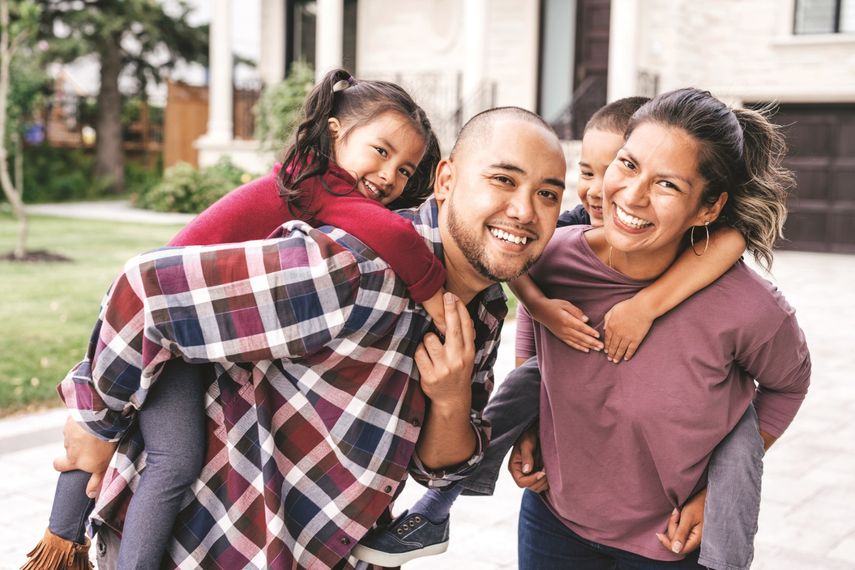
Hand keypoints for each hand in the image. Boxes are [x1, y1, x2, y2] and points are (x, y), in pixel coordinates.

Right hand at [54, 416, 117, 497]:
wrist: (100, 421)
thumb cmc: (105, 444)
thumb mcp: (103, 465)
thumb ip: (96, 480)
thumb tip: (90, 495)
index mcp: (75, 460)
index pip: (58, 465)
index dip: (63, 464)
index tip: (71, 462)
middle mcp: (70, 449)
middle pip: (64, 450)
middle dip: (69, 451)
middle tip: (84, 447)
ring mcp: (69, 434)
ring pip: (72, 436)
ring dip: (81, 435)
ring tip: (96, 432)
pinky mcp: (72, 420)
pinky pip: (76, 423)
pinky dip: (82, 423)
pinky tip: (93, 421)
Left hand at [415, 292, 474, 410]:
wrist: (452, 399)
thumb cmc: (457, 370)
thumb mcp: (465, 356)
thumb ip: (462, 339)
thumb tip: (457, 313)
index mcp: (468, 352)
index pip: (466, 327)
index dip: (460, 310)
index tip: (454, 296)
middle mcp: (458, 359)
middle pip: (452, 329)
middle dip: (449, 310)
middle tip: (446, 295)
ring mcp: (443, 368)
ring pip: (429, 339)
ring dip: (427, 339)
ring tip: (431, 347)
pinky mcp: (429, 376)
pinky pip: (419, 353)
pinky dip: (419, 351)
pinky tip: (424, 358)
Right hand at [508, 425, 547, 492]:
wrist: (534, 432)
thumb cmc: (528, 436)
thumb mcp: (526, 444)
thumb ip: (526, 457)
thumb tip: (526, 470)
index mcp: (514, 467)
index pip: (521, 482)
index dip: (532, 480)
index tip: (541, 473)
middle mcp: (520, 473)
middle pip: (529, 487)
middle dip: (539, 481)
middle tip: (547, 471)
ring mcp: (528, 475)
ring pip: (536, 488)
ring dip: (544, 482)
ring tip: (549, 471)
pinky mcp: (536, 474)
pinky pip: (541, 484)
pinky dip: (547, 482)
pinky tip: (550, 473)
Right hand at [533, 298, 601, 352]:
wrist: (540, 311)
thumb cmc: (554, 305)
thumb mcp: (565, 304)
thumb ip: (576, 312)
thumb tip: (586, 320)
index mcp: (566, 319)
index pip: (580, 327)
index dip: (589, 331)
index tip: (598, 335)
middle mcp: (564, 329)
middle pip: (580, 337)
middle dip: (592, 342)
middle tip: (602, 346)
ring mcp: (562, 334)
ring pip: (577, 342)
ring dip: (588, 346)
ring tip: (597, 349)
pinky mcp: (561, 337)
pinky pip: (571, 344)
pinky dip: (579, 347)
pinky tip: (586, 350)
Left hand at [603, 297, 654, 362]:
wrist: (642, 307)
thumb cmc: (628, 306)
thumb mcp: (613, 309)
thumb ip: (607, 319)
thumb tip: (604, 328)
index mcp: (611, 326)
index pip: (607, 339)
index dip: (606, 346)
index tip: (605, 351)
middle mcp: (618, 333)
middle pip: (613, 346)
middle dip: (611, 353)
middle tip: (609, 359)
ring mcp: (627, 337)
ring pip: (620, 349)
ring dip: (617, 356)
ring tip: (615, 361)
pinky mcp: (636, 339)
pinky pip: (631, 349)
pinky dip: (628, 355)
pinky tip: (626, 359)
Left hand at [656, 488, 705, 554]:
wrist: (704, 494)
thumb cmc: (697, 504)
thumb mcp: (688, 518)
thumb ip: (681, 534)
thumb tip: (676, 550)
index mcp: (697, 539)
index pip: (680, 549)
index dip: (668, 543)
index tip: (659, 534)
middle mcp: (695, 539)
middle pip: (676, 541)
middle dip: (673, 527)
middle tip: (676, 514)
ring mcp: (693, 534)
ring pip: (676, 534)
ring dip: (674, 522)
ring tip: (678, 511)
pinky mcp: (690, 529)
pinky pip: (678, 530)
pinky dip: (676, 522)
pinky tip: (679, 513)